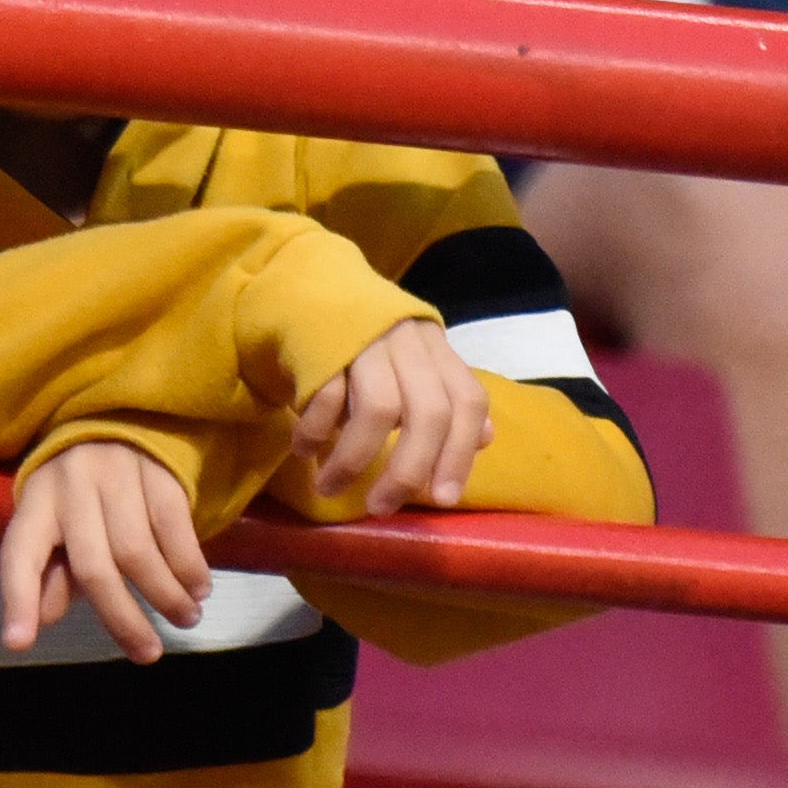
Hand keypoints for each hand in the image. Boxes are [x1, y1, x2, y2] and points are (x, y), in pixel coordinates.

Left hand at [0, 433, 215, 658]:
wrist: (123, 419)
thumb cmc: (83, 492)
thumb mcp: (57, 527)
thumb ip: (52, 575)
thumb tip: (44, 619)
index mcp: (35, 503)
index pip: (19, 553)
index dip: (18, 600)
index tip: (19, 643)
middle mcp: (70, 485)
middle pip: (93, 565)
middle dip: (122, 619)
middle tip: (148, 654)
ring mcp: (116, 473)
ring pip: (137, 550)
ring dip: (165, 595)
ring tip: (184, 619)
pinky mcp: (157, 468)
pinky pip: (173, 526)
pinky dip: (188, 566)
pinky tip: (198, 588)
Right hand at [297, 321, 492, 516]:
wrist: (311, 281)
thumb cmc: (369, 338)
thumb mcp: (417, 364)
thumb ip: (448, 400)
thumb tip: (483, 439)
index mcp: (438, 350)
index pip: (468, 400)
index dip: (461, 452)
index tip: (442, 499)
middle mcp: (410, 343)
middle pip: (428, 412)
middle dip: (409, 469)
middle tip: (382, 506)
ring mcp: (367, 341)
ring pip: (379, 409)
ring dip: (353, 459)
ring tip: (329, 487)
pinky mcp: (323, 341)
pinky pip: (327, 395)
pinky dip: (315, 430)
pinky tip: (305, 450)